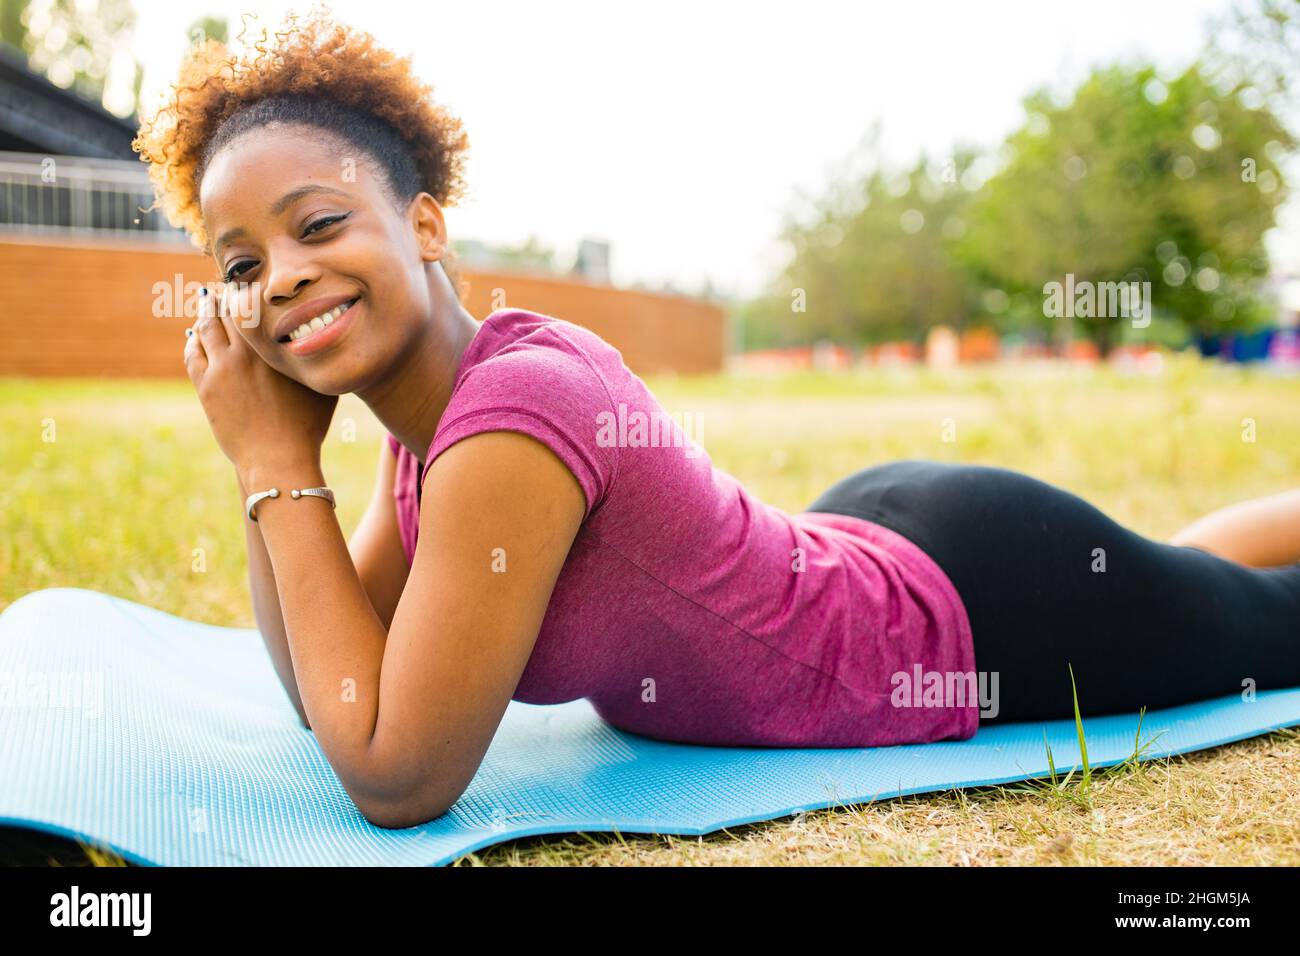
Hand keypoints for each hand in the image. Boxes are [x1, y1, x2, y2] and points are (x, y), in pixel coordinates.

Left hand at [183, 288, 336, 481]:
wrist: (277, 459)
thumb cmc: (307, 426)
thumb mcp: (321, 386)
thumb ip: (316, 358)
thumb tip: (326, 337)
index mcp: (274, 347)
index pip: (254, 304)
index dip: (248, 290)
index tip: (248, 281)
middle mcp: (245, 352)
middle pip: (227, 311)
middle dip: (224, 296)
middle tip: (223, 284)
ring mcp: (221, 369)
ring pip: (206, 328)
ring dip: (206, 313)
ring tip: (207, 302)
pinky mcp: (206, 386)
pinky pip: (193, 353)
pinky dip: (194, 340)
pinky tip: (196, 336)